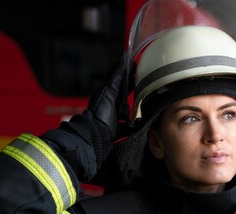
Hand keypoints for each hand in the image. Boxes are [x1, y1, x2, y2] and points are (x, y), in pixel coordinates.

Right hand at [47, 52, 131, 167]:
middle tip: (133, 64)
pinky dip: (120, 67)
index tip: (136, 78)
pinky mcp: (107, 89)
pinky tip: (125, 58)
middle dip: (126, 72)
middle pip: (119, 81)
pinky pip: (115, 75)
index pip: (122, 91)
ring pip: (116, 76)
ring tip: (128, 57)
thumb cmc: (105, 133)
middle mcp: (109, 96)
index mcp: (112, 104)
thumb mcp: (123, 128)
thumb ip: (130, 125)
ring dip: (123, 66)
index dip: (129, 84)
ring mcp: (107, 91)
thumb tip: (140, 127)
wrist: (95, 132)